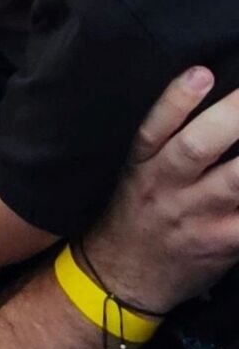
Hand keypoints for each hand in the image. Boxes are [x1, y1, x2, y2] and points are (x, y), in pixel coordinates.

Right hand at [84, 67, 238, 313]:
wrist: (122, 276)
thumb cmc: (138, 214)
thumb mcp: (137, 173)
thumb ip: (170, 141)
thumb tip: (220, 101)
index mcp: (142, 165)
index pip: (154, 127)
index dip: (176, 99)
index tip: (201, 72)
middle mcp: (165, 187)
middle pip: (195, 149)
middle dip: (231, 118)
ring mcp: (195, 217)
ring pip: (233, 183)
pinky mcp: (222, 244)